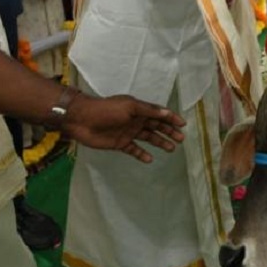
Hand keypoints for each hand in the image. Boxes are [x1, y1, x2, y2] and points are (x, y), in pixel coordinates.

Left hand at [62, 94, 185, 162]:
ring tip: (171, 149)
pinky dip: (142, 154)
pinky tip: (149, 159)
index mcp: (138, 109)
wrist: (83, 120)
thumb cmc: (107, 110)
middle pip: (156, 126)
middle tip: (181, 139)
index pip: (158, 114)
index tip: (183, 124)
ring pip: (148, 138)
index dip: (171, 118)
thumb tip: (167, 112)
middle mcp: (135, 120)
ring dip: (159, 142)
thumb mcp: (129, 107)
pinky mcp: (120, 143)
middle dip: (169, 131)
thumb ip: (148, 110)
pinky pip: (134, 150)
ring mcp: (128, 132)